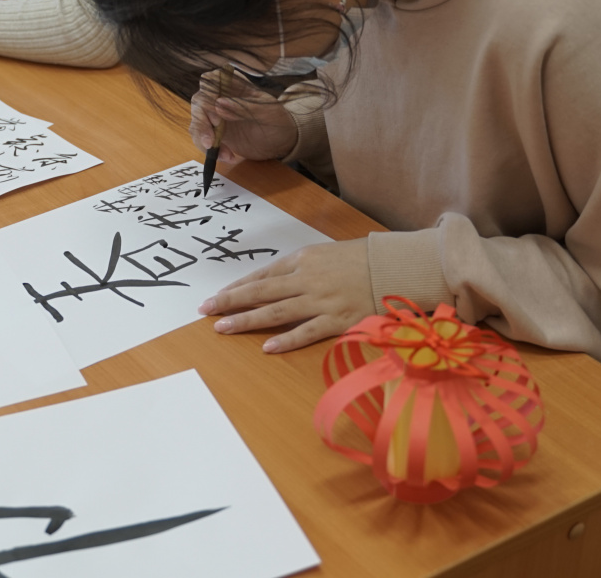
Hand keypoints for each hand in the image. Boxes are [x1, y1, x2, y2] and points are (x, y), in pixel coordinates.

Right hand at [191, 69, 296, 161]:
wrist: (280, 141)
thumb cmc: (277, 120)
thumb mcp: (266, 112)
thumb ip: (243, 107)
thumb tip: (219, 104)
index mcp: (234, 85)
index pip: (211, 80)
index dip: (208, 94)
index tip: (216, 112)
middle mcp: (220, 97)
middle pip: (199, 102)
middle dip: (202, 122)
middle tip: (212, 140)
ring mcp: (215, 115)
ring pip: (197, 122)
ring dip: (204, 139)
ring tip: (223, 153)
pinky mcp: (214, 133)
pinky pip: (201, 139)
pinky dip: (210, 150)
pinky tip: (227, 156)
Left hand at [198, 239, 375, 352]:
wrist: (395, 266)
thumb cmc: (359, 259)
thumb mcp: (323, 254)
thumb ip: (296, 268)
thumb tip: (267, 283)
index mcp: (302, 259)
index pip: (262, 275)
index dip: (237, 287)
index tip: (216, 297)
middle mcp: (307, 279)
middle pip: (260, 292)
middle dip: (230, 302)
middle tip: (205, 311)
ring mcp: (321, 300)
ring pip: (276, 312)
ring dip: (247, 320)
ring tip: (223, 328)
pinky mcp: (338, 319)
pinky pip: (307, 332)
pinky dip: (286, 340)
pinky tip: (266, 347)